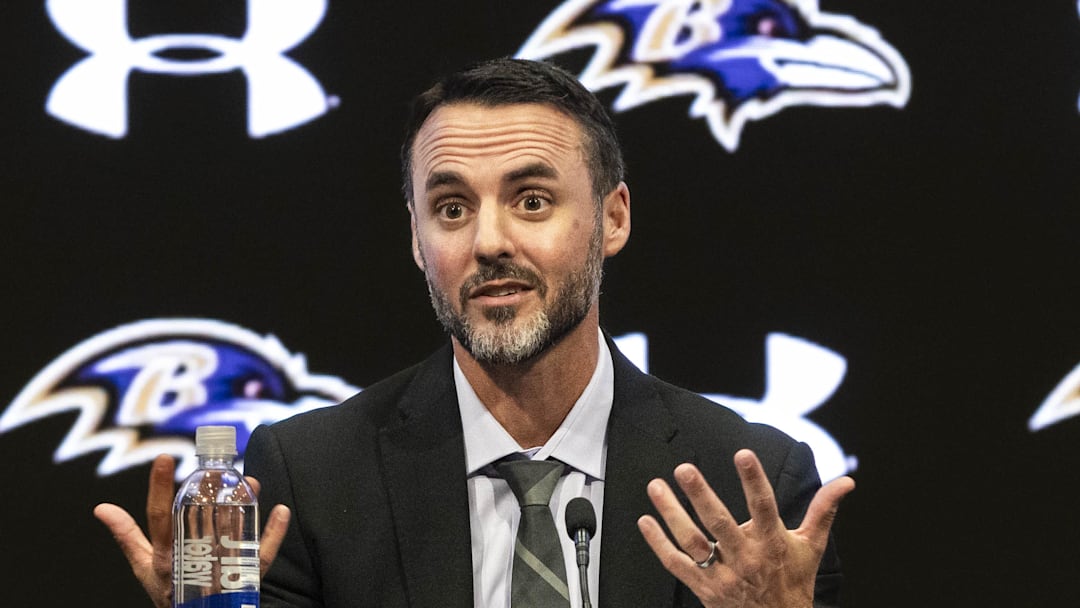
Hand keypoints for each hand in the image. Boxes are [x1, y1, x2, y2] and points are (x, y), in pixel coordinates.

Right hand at [93, 454, 291, 607]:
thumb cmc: (169, 590)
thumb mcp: (144, 565)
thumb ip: (126, 535)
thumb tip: (101, 507)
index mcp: (164, 555)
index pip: (159, 517)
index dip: (159, 488)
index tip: (163, 458)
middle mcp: (191, 562)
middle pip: (200, 523)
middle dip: (210, 495)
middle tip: (216, 469)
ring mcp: (219, 570)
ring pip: (233, 535)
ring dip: (245, 507)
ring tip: (252, 482)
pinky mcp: (245, 578)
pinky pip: (263, 555)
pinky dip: (274, 533)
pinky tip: (282, 510)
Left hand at [637, 449, 853, 607]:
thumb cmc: (793, 580)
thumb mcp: (810, 545)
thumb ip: (823, 509)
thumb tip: (846, 481)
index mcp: (772, 542)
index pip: (764, 506)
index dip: (754, 480)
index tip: (743, 454)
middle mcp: (746, 558)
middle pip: (720, 524)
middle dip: (701, 495)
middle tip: (684, 469)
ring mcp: (722, 574)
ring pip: (693, 542)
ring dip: (671, 514)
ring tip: (656, 487)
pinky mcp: (704, 587)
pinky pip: (677, 564)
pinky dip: (658, 544)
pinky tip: (645, 521)